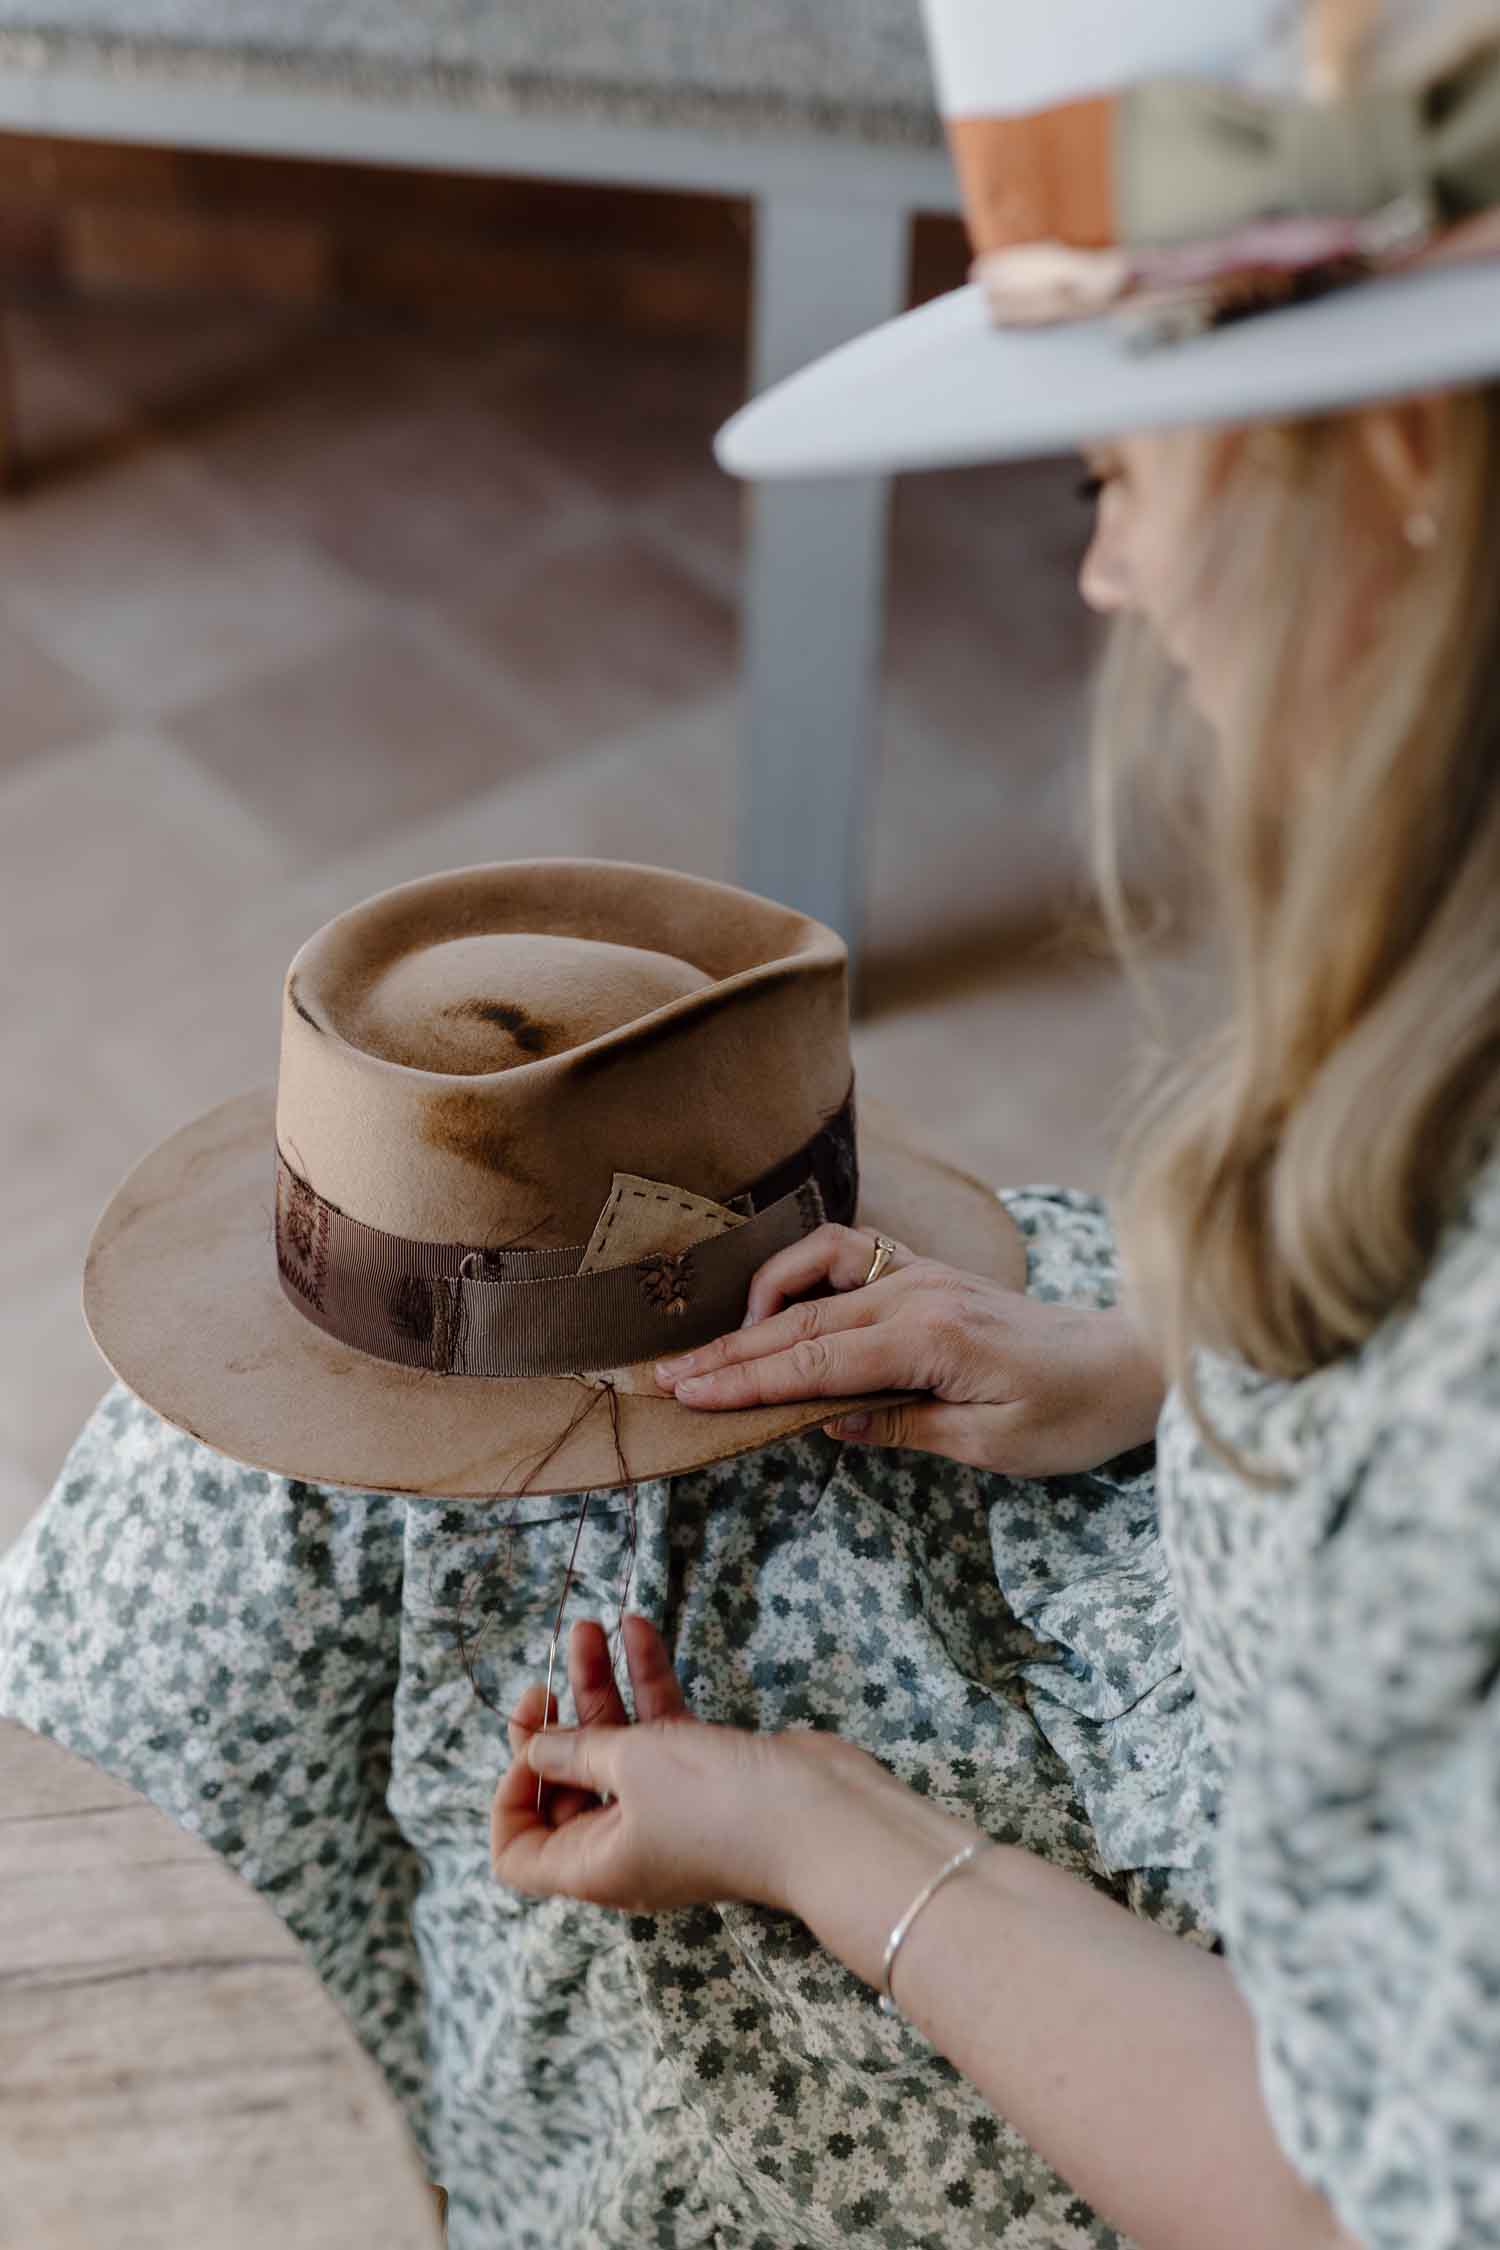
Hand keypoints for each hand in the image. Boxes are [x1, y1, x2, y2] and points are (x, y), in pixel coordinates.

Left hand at [491, 1613, 813, 1912]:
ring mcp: (665, 1808)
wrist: (820, 1815)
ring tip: (592, 1627)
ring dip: (600, 1687)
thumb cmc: (714, 1803)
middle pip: (565, 1786)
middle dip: (554, 1724)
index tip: (529, 1744)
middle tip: (549, 1678)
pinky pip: (660, 1728)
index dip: (510, 1800)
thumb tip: (534, 1748)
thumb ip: (575, 1750)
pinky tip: (639, 1630)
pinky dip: (648, 1683)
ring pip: (615, 1746)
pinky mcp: (703, 1773)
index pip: (520, 1854)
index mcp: (593, 1865)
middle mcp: (623, 1842)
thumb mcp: (629, 1767)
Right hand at [653, 1225, 1164, 1476]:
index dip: (746, 1381)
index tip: (688, 1396)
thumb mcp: (992, 1445)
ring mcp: (920, 1275)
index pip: (815, 1362)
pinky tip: (777, 1310)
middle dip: (728, 1354)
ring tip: (714, 1349)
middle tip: (665, 1379)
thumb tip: (825, 1421)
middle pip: (800, 1324)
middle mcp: (916, 1294)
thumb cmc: (1072, 1414)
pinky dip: (800, 1276)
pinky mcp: (926, 1274)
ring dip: (755, 1313)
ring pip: (813, 1286)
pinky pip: (846, 1259)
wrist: (1132, 1362)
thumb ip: (904, 1426)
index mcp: (930, 1339)